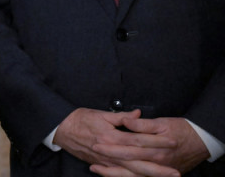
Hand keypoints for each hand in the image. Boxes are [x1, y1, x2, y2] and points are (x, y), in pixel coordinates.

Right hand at [55, 108, 178, 176]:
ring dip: (148, 176)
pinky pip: (118, 175)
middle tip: (175, 172)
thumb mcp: (100, 113)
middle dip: (158, 168)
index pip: (138, 140)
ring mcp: (105, 160)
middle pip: (138, 162)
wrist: (60, 129)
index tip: (171, 142)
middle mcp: (110, 151)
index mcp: (111, 136)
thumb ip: (121, 116)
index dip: (156, 141)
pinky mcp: (101, 165)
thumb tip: (138, 115)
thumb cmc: (79, 119)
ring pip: (130, 171)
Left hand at [89, 117, 209, 176]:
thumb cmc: (181, 129)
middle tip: (91, 159)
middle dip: (108, 162)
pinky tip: (111, 174)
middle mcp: (154, 161)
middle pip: (127, 163)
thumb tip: (127, 120)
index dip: (111, 146)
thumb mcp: (162, 123)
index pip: (128, 147)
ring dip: (112, 173)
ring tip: (95, 169)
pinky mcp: (158, 173)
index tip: (95, 142)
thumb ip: (142, 124)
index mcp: (154, 148)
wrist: (201, 141)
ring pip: (131, 175)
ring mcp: (156, 168)